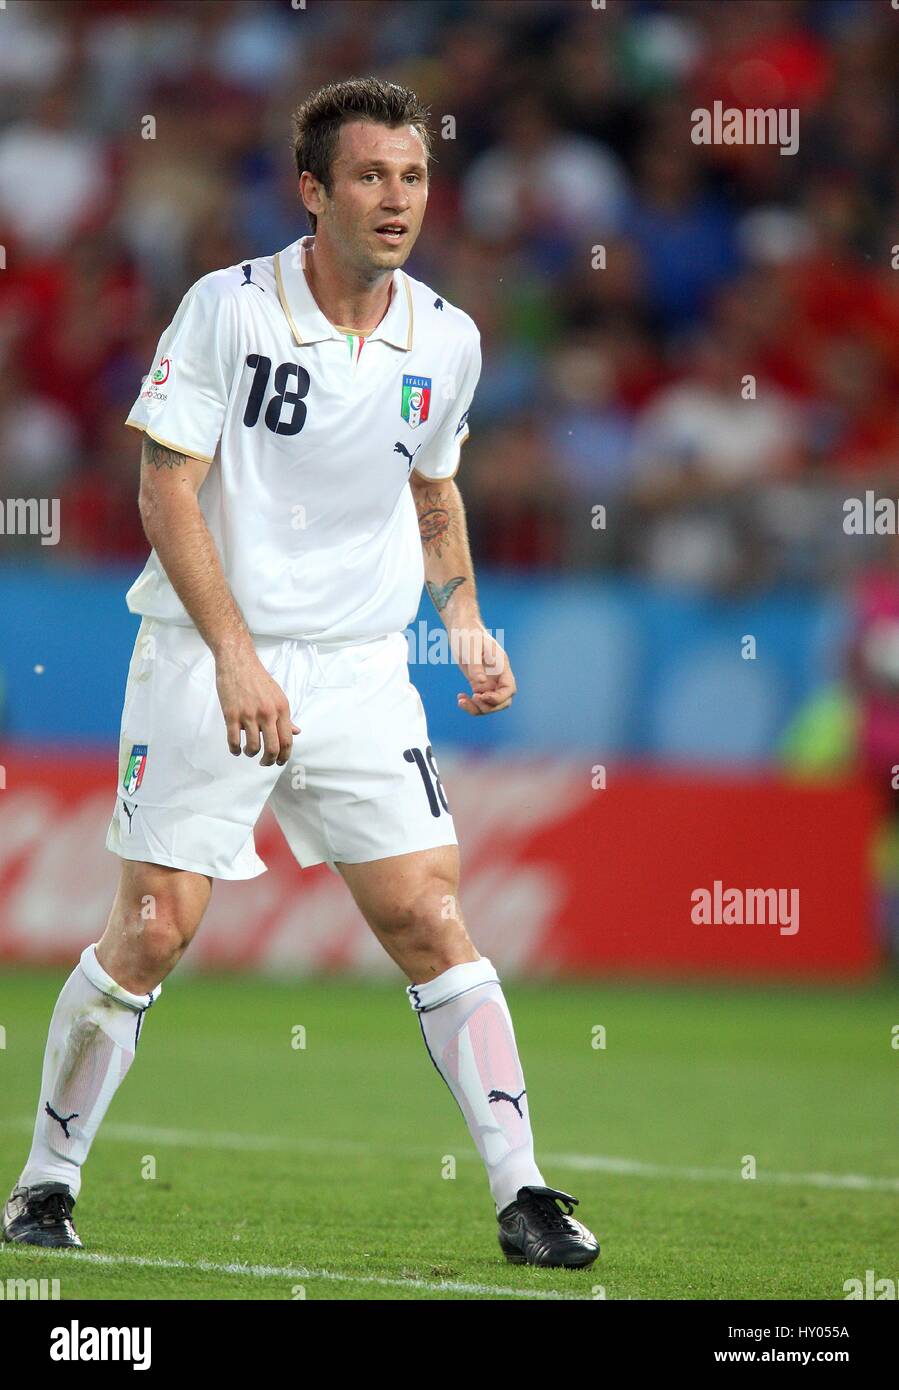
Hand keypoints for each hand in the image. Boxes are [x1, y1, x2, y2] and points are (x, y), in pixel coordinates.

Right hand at [215, 644, 299, 765]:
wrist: (238, 662)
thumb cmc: (258, 678)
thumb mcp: (278, 696)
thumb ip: (286, 717)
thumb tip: (296, 732)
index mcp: (282, 709)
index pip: (287, 740)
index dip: (284, 756)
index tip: (279, 761)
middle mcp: (267, 713)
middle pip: (272, 748)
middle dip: (269, 761)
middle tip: (265, 763)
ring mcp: (249, 714)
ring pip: (253, 747)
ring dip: (251, 754)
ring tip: (249, 752)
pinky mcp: (231, 715)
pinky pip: (233, 740)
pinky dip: (235, 750)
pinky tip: (236, 749)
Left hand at [455, 627, 515, 715]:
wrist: (460, 627)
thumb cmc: (467, 632)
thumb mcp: (470, 646)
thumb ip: (475, 665)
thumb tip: (480, 683)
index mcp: (501, 666)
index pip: (509, 689)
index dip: (498, 697)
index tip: (482, 696)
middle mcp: (497, 675)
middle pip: (503, 701)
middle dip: (489, 706)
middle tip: (473, 698)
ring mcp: (488, 680)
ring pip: (490, 704)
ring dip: (478, 708)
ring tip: (462, 701)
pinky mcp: (478, 682)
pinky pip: (479, 700)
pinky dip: (471, 704)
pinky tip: (460, 698)